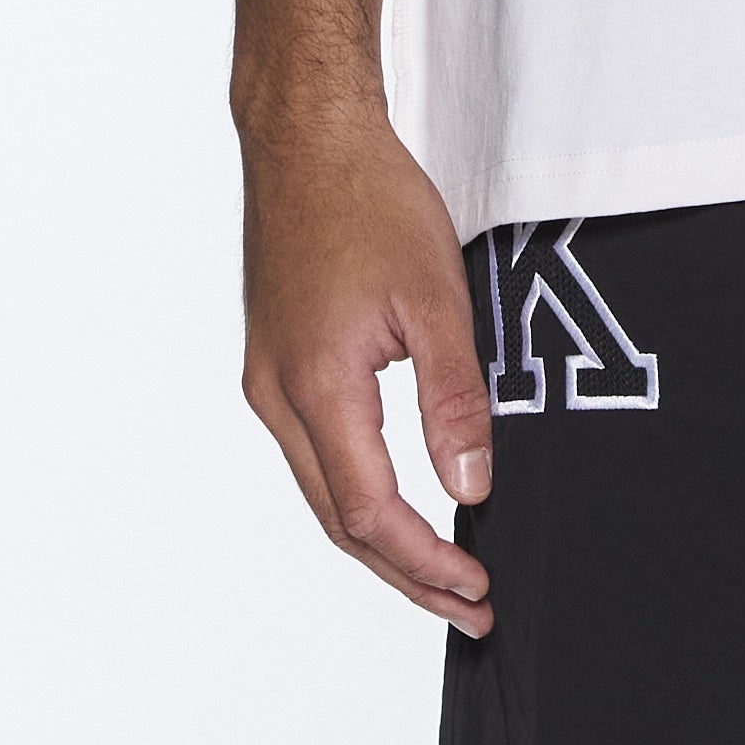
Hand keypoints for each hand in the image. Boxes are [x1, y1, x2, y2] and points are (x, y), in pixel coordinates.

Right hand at [239, 106, 494, 632]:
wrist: (307, 136)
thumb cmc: (369, 199)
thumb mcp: (435, 295)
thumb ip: (454, 397)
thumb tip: (471, 489)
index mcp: (315, 386)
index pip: (369, 512)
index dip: (423, 563)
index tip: (476, 590)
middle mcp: (276, 397)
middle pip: (338, 521)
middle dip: (404, 574)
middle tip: (468, 608)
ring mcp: (268, 380)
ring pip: (322, 491)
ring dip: (380, 539)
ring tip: (441, 573)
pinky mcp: (276, 361)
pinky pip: (316, 452)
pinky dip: (359, 490)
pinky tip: (399, 500)